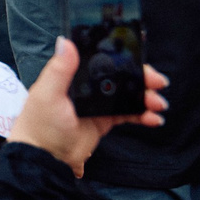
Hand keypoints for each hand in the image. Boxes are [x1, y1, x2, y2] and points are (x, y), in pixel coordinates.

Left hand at [7, 38, 169, 174]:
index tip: (143, 57)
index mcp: (73, 75)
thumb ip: (59, 69)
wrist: (45, 158)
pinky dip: (143, 115)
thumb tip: (65, 41)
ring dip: (146, 97)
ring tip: (158, 104)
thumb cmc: (41, 124)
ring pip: (128, 95)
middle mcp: (87, 87)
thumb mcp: (48, 94)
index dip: (124, 58)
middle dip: (142, 78)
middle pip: (121, 76)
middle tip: (158, 82)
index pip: (103, 59)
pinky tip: (153, 119)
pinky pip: (128, 115)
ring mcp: (97, 104)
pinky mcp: (104, 121)